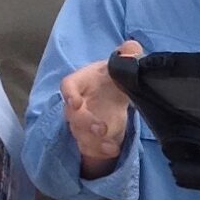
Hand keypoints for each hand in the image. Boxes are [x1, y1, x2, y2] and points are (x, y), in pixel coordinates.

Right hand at [60, 39, 142, 174]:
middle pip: (72, 116)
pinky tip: (114, 150)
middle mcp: (76, 104)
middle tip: (101, 128)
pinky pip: (90, 147)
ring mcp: (81, 122)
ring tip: (110, 146)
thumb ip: (126, 54)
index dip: (69, 94)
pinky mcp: (89, 137)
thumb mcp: (120, 63)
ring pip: (80, 135)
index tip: (75, 103)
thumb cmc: (110, 76)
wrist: (112, 92)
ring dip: (93, 142)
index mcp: (80, 82)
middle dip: (85, 123)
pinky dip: (101, 151)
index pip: (68, 86)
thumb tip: (131, 48)